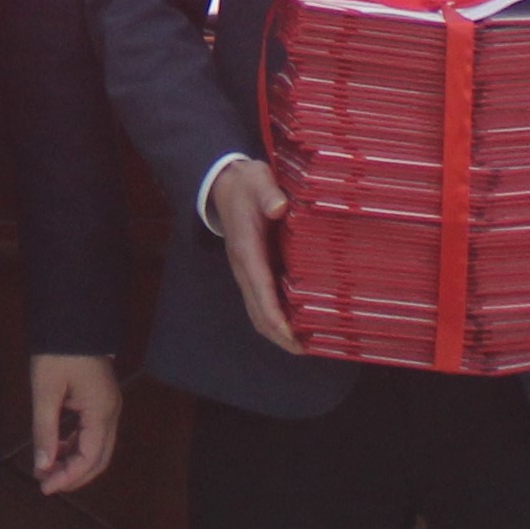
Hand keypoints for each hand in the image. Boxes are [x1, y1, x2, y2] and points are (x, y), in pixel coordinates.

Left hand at [25, 351, 121, 494]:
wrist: (71, 320)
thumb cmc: (58, 352)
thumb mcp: (45, 391)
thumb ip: (44, 431)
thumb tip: (42, 465)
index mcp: (101, 412)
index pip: (89, 458)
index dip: (68, 477)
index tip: (44, 486)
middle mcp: (111, 413)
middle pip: (98, 458)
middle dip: (73, 475)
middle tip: (46, 483)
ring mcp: (108, 407)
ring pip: (96, 448)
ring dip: (73, 461)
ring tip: (46, 469)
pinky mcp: (100, 401)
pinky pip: (92, 433)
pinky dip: (75, 446)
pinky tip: (56, 449)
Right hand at [208, 157, 300, 354]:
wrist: (226, 185)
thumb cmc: (247, 183)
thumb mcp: (257, 179)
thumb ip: (268, 193)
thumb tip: (279, 208)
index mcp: (246, 248)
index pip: (260, 289)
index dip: (274, 315)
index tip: (290, 334)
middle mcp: (243, 266)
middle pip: (256, 310)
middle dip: (277, 333)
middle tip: (303, 349)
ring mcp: (246, 271)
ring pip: (256, 310)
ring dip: (275, 330)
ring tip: (302, 344)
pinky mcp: (252, 270)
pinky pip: (260, 301)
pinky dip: (274, 317)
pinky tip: (294, 323)